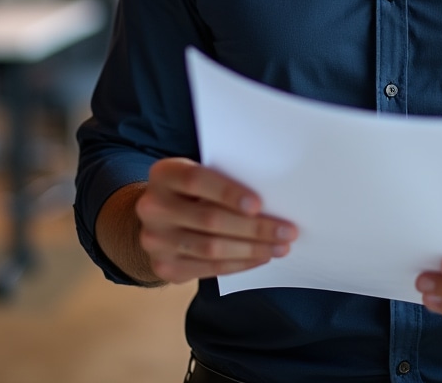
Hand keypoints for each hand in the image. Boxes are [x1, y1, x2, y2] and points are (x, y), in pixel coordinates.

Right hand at [134, 157, 297, 284]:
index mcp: (164, 174)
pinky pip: (208, 268)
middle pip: (209, 220)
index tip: (259, 204)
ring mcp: (155, 241)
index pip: (196, 181)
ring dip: (252, 249)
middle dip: (254, 227)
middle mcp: (153, 207)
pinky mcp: (164, 267)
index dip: (227, 192)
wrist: (157, 214)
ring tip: (280, 247)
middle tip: (287, 231)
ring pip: (211, 248)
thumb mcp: (201, 172)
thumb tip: (272, 197)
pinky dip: (239, 264)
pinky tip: (260, 258)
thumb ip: (225, 179)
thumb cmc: (193, 188)